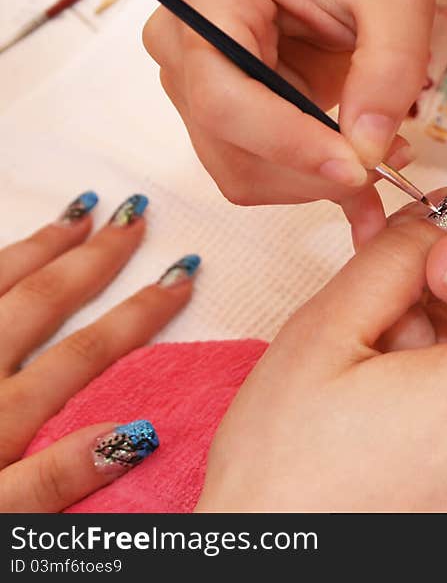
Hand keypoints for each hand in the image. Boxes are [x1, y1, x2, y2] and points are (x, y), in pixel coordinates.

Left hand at [0, 192, 196, 510]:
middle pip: (45, 300)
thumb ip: (55, 480)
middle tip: (134, 214)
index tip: (181, 276)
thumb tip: (136, 435)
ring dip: (41, 245)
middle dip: (97, 256)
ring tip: (77, 212)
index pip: (89, 349)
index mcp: (0, 416)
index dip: (142, 311)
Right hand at [143, 0, 434, 241]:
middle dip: (313, 172)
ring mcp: (199, 89)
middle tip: (389, 163)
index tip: (354, 167)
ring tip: (384, 157)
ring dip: (317, 185)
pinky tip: (360, 166)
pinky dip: (314, 185)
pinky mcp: (227, 121)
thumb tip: (367, 150)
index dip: (287, 144)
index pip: (223, 99)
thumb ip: (388, 66)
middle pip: (231, 147)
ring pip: (244, 175)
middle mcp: (184, 49)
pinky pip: (263, 177)